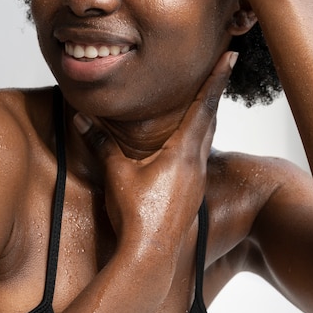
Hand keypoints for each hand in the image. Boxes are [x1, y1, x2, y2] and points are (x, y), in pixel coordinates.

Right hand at [74, 51, 236, 262]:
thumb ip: (101, 142)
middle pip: (211, 118)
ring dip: (208, 116)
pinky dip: (200, 138)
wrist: (151, 254)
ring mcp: (197, 179)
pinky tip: (189, 143)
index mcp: (182, 151)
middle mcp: (196, 162)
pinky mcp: (193, 192)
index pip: (204, 105)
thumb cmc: (136, 213)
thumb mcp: (117, 173)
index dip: (216, 79)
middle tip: (222, 70)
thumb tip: (80, 118)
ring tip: (207, 101)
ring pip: (208, 138)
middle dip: (215, 93)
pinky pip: (201, 156)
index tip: (231, 57)